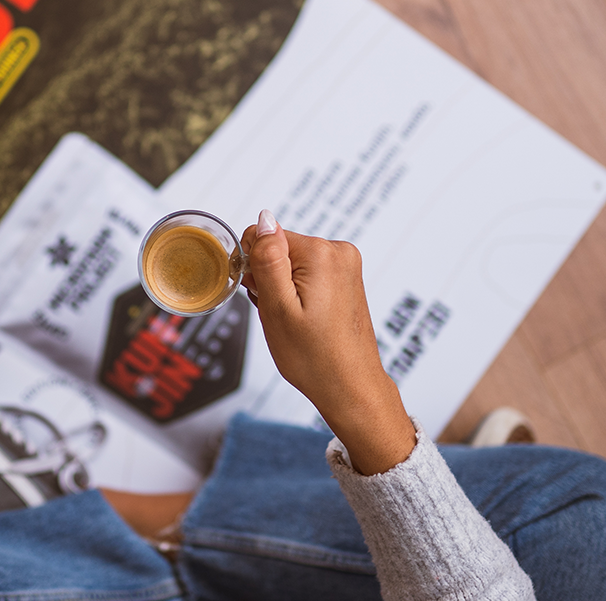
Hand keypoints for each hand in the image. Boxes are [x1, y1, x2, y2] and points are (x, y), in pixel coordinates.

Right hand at [240, 210, 414, 474]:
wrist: (350, 387)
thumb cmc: (314, 357)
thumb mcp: (278, 307)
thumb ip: (268, 258)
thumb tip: (263, 218)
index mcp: (320, 253)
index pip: (264, 237)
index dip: (254, 268)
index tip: (263, 296)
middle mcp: (338, 251)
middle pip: (279, 249)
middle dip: (269, 279)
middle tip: (279, 314)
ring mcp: (345, 265)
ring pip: (291, 263)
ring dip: (282, 289)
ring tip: (293, 321)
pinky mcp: (346, 278)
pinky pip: (307, 274)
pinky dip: (297, 294)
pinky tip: (303, 319)